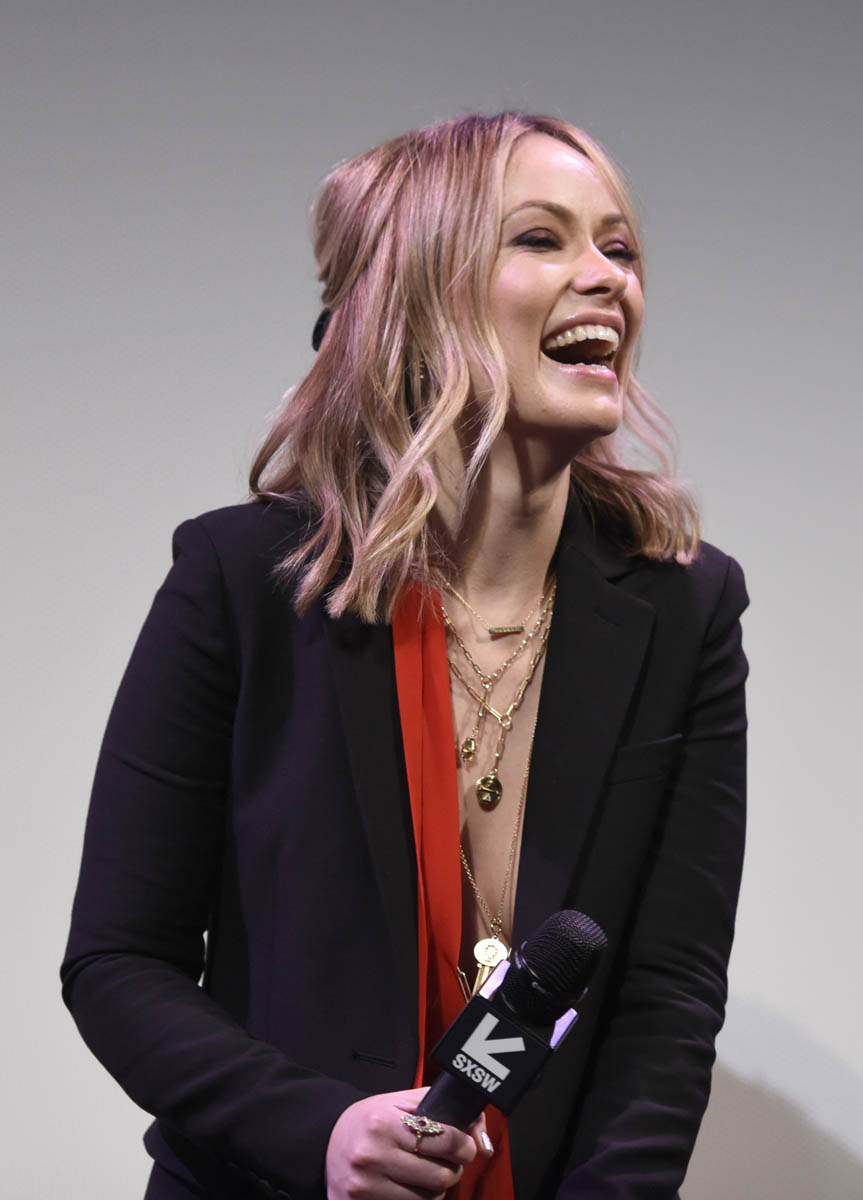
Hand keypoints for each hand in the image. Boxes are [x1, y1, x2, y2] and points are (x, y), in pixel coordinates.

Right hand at [325, 1086, 492, 1198]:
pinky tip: (408, 1188)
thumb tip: (480, 1135)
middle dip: (451, 1169)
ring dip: (434, 1190)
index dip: (463, 1145)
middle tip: (447, 1162)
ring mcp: (365, 1188)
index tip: (465, 1147)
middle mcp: (372, 1156)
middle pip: (440, 1177)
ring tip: (424, 1175)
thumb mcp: (400, 1103)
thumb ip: (441, 1109)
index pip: (443, 1139)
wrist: (326, 1142)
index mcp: (383, 1124)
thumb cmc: (369, 1122)